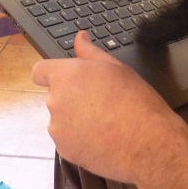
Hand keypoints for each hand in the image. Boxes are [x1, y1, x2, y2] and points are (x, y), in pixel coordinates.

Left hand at [32, 30, 187, 184]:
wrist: (147, 144)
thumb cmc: (136, 102)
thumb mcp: (117, 68)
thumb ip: (91, 52)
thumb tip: (80, 38)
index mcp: (66, 77)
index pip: (40, 71)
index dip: (51, 74)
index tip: (66, 79)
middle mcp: (55, 101)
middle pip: (55, 96)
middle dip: (72, 97)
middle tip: (101, 101)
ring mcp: (57, 128)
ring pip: (61, 119)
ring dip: (75, 119)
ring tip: (105, 122)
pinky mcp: (64, 150)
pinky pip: (67, 140)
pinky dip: (80, 139)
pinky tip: (103, 138)